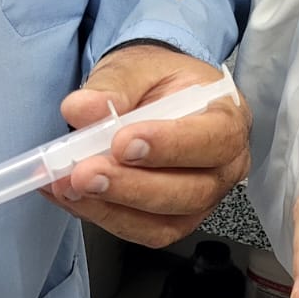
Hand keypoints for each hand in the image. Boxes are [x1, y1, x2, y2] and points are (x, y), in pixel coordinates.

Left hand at [45, 43, 250, 247]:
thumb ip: (114, 85)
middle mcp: (223, 166)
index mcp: (227, 118)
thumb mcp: (138, 66)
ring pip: (165, 222)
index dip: (170, 146)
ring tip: (71, 186)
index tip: (123, 143)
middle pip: (190, 191)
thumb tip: (83, 109)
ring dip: (112, 207)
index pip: (214, 139)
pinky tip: (72, 196)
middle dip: (132, 186)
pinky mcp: (171, 220)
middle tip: (86, 173)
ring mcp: (200, 200)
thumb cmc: (159, 83)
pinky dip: (101, 216)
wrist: (152, 98)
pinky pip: (141, 231)